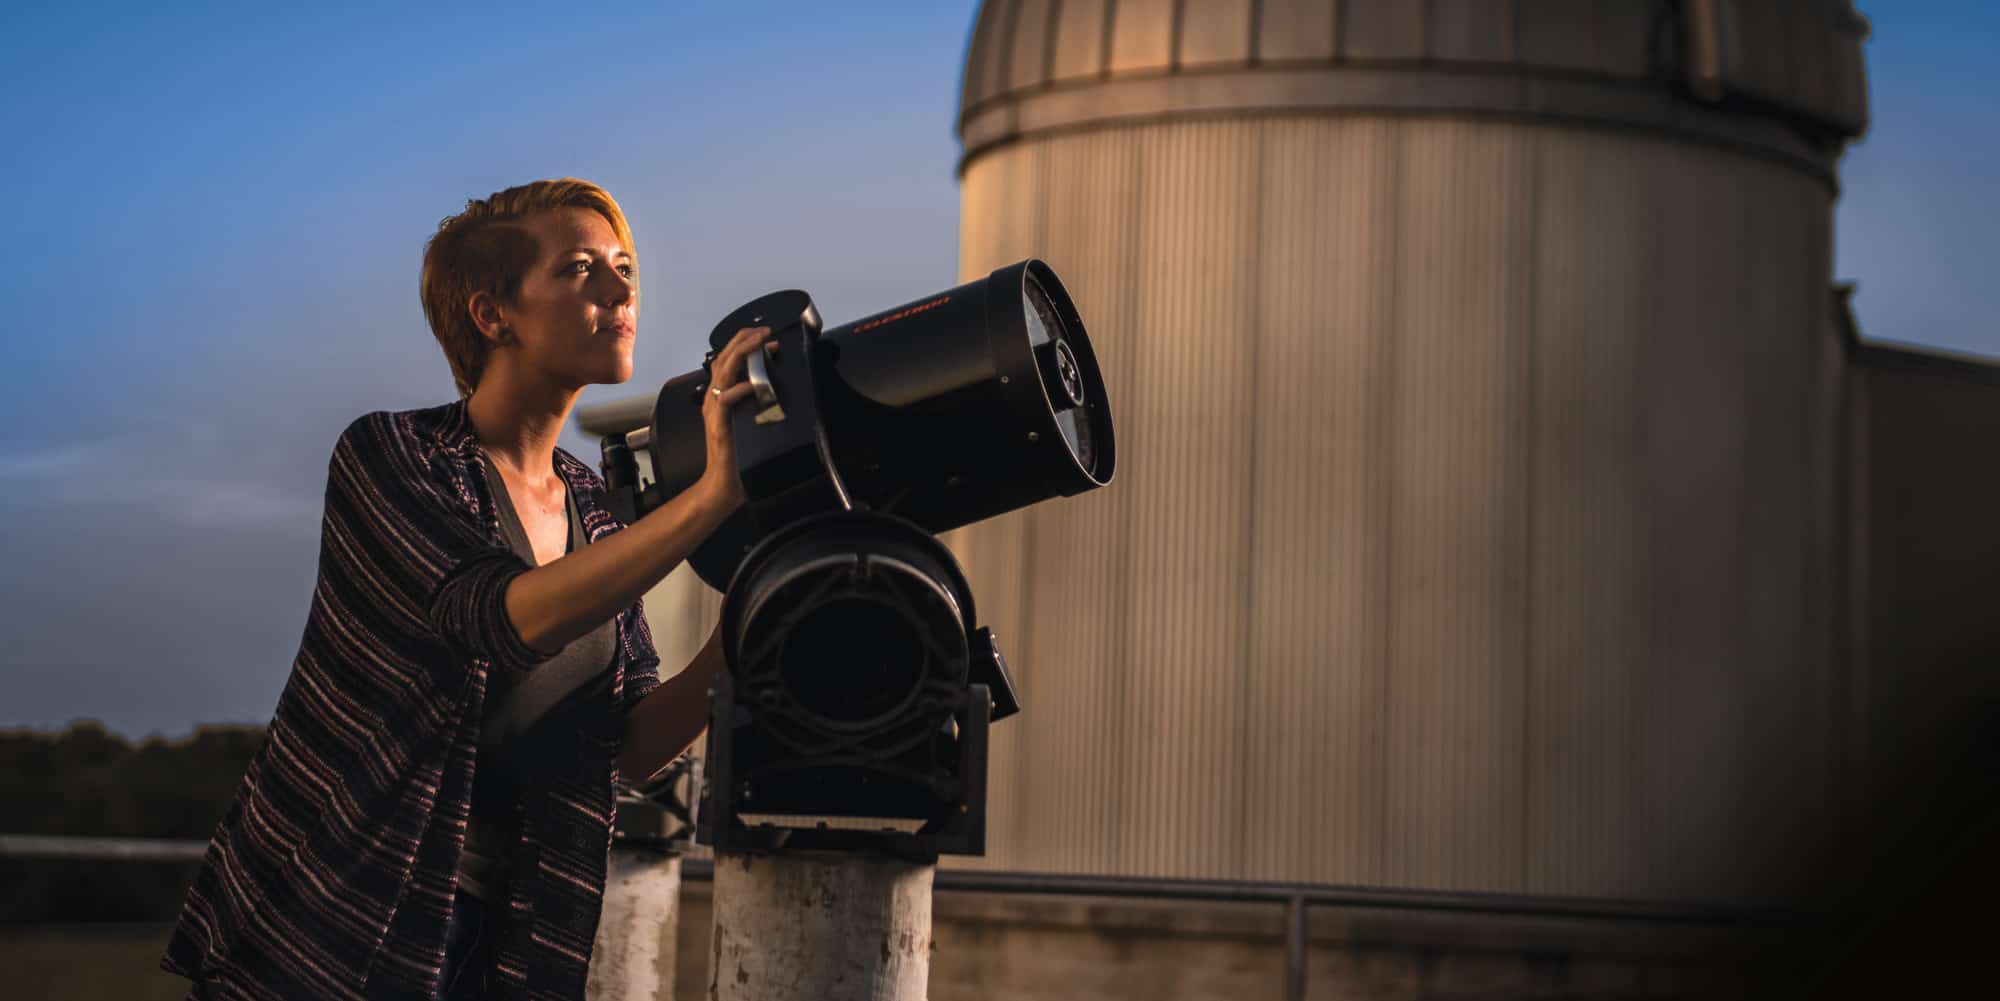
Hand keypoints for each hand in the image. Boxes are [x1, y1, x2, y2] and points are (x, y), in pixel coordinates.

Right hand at [696, 325, 774, 513]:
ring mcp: (714, 411)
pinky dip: (739, 389)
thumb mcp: (751, 422)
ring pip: (723, 371)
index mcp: (720, 396)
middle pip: (723, 357)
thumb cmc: (740, 457)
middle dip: (744, 339)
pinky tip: (752, 384)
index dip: (746, 344)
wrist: (724, 485)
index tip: (768, 338)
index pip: (728, 359)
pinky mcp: (718, 425)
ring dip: (742, 353)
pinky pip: (725, 400)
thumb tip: (778, 389)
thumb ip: (758, 404)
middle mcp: (714, 399)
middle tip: (764, 330)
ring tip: (759, 342)